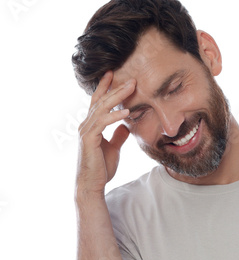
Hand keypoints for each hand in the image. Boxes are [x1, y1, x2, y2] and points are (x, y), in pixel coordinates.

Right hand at [75, 70, 135, 197]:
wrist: (92, 185)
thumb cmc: (101, 168)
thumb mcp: (114, 149)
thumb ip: (118, 136)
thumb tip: (126, 126)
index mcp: (91, 126)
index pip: (98, 102)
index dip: (105, 88)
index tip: (114, 75)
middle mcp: (86, 125)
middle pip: (101, 101)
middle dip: (115, 88)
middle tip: (130, 78)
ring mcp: (86, 131)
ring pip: (102, 109)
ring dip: (117, 97)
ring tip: (131, 87)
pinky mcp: (89, 139)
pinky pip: (102, 123)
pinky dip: (114, 116)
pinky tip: (126, 112)